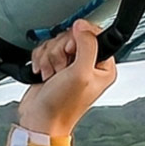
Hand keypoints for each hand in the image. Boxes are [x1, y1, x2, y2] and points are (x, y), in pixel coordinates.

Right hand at [18, 20, 116, 137]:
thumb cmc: (63, 105)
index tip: (71, 51)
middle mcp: (89, 65)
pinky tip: (44, 73)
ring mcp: (71, 65)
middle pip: (72, 36)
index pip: (94, 35)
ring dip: (50, 57)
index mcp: (103, 67)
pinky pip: (45, 49)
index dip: (78, 39)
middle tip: (61, 68)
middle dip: (60, 51)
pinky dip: (41, 59)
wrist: (41, 119)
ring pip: (57, 42)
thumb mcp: (81, 73)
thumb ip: (87, 45)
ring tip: (53, 74)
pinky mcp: (55, 66)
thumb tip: (83, 26)